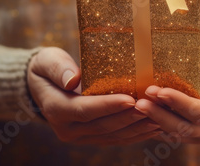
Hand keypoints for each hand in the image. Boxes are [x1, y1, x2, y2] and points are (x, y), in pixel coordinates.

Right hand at [27, 47, 161, 144]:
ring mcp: (79, 136)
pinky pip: (115, 138)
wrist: (41, 86)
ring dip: (136, 128)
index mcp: (56, 108)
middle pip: (103, 125)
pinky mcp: (90, 138)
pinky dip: (134, 134)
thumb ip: (58, 68)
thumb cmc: (47, 67)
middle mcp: (67, 129)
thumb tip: (72, 79)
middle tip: (152, 107)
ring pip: (112, 135)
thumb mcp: (47, 61)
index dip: (109, 106)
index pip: (86, 110)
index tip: (130, 99)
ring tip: (159, 118)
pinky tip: (153, 127)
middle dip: (129, 117)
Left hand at [135, 45, 199, 143]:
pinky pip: (169, 134)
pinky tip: (139, 114)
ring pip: (175, 133)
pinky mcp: (188, 133)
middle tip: (141, 100)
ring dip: (154, 120)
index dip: (181, 104)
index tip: (162, 91)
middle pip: (185, 127)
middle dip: (161, 114)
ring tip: (137, 105)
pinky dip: (154, 125)